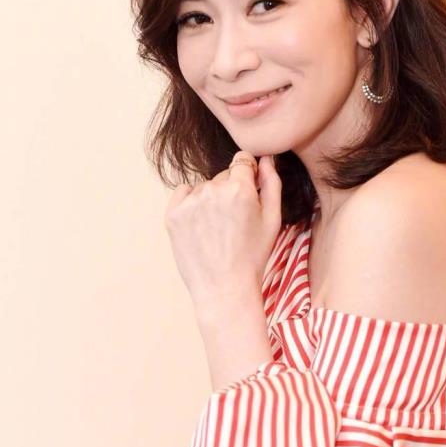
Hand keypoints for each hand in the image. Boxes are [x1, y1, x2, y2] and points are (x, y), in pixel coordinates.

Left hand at [164, 151, 281, 305]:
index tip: (248, 192)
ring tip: (218, 230)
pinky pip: (184, 194)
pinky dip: (191, 204)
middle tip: (234, 222)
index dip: (248, 174)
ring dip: (211, 200)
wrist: (224, 288)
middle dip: (230, 191)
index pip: (242, 160)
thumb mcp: (273, 220)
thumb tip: (266, 158)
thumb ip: (272, 183)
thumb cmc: (253, 256)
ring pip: (204, 187)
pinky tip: (202, 226)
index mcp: (240, 189)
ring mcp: (190, 202)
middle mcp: (213, 190)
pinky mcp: (173, 214)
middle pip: (223, 176)